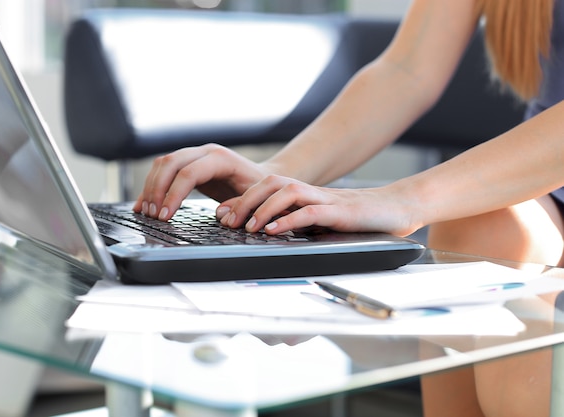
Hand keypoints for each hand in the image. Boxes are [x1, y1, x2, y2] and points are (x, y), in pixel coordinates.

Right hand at [133, 144, 270, 220]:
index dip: (173, 194)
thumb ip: (239, 206)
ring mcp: (195, 155)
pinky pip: (164, 169)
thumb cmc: (259, 189)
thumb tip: (222, 216)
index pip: (188, 172)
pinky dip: (152, 186)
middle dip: (157, 190)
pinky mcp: (188, 163)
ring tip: (147, 212)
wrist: (262, 178)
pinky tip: (144, 203)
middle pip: (170, 163)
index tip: (165, 216)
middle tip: (152, 215)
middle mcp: (205, 152)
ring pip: (163, 163)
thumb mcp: (254, 199)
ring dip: (151, 187)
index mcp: (221, 158)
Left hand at [219, 175, 420, 236]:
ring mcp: (326, 199)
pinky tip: (274, 231)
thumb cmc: (359, 218)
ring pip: (287, 191)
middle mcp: (312, 192)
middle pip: (271, 182)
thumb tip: (269, 232)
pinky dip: (289, 220)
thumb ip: (298, 222)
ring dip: (263, 207)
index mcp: (305, 194)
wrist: (397, 208)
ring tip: (247, 226)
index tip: (222, 216)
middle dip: (245, 200)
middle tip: (228, 221)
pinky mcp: (341, 211)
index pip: (266, 188)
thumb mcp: (321, 222)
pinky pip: (310, 211)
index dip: (242, 199)